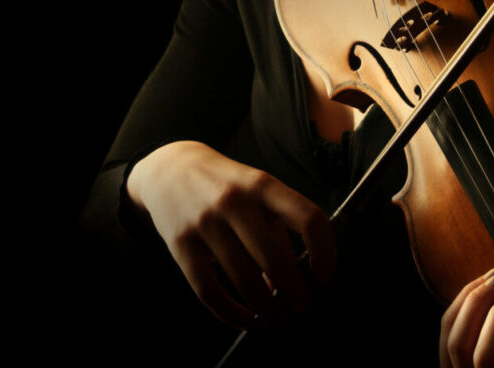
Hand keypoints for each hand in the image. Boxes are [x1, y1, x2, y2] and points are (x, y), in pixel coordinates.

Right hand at [126, 140, 336, 329]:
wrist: (168, 169)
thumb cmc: (224, 185)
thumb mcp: (256, 193)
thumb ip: (277, 234)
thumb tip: (289, 286)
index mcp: (262, 186)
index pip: (308, 219)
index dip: (325, 252)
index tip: (323, 275)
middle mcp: (234, 201)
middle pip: (275, 261)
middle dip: (296, 295)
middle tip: (303, 310)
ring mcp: (205, 223)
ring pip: (245, 281)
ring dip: (268, 312)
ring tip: (279, 325)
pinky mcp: (180, 244)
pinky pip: (208, 290)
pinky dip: (231, 313)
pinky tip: (245, 320)